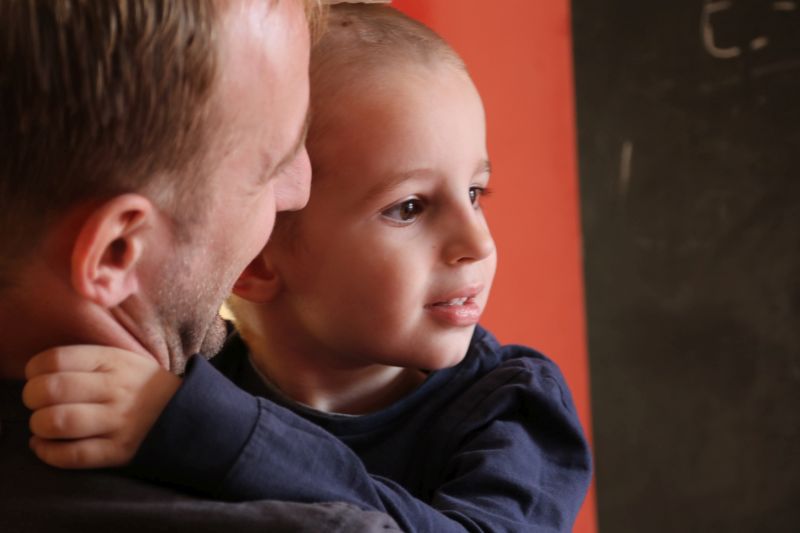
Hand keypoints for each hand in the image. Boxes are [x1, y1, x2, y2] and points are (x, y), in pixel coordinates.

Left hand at [22, 345, 179, 468]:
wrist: (188, 414)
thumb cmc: (142, 386)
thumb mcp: (124, 359)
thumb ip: (86, 360)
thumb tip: (37, 373)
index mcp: (114, 361)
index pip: (56, 359)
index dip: (34, 369)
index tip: (36, 376)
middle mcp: (116, 389)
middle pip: (51, 390)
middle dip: (31, 398)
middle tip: (37, 402)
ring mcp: (119, 422)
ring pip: (58, 422)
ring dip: (39, 426)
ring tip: (43, 424)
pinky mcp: (120, 451)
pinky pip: (73, 455)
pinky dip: (48, 452)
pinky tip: (45, 445)